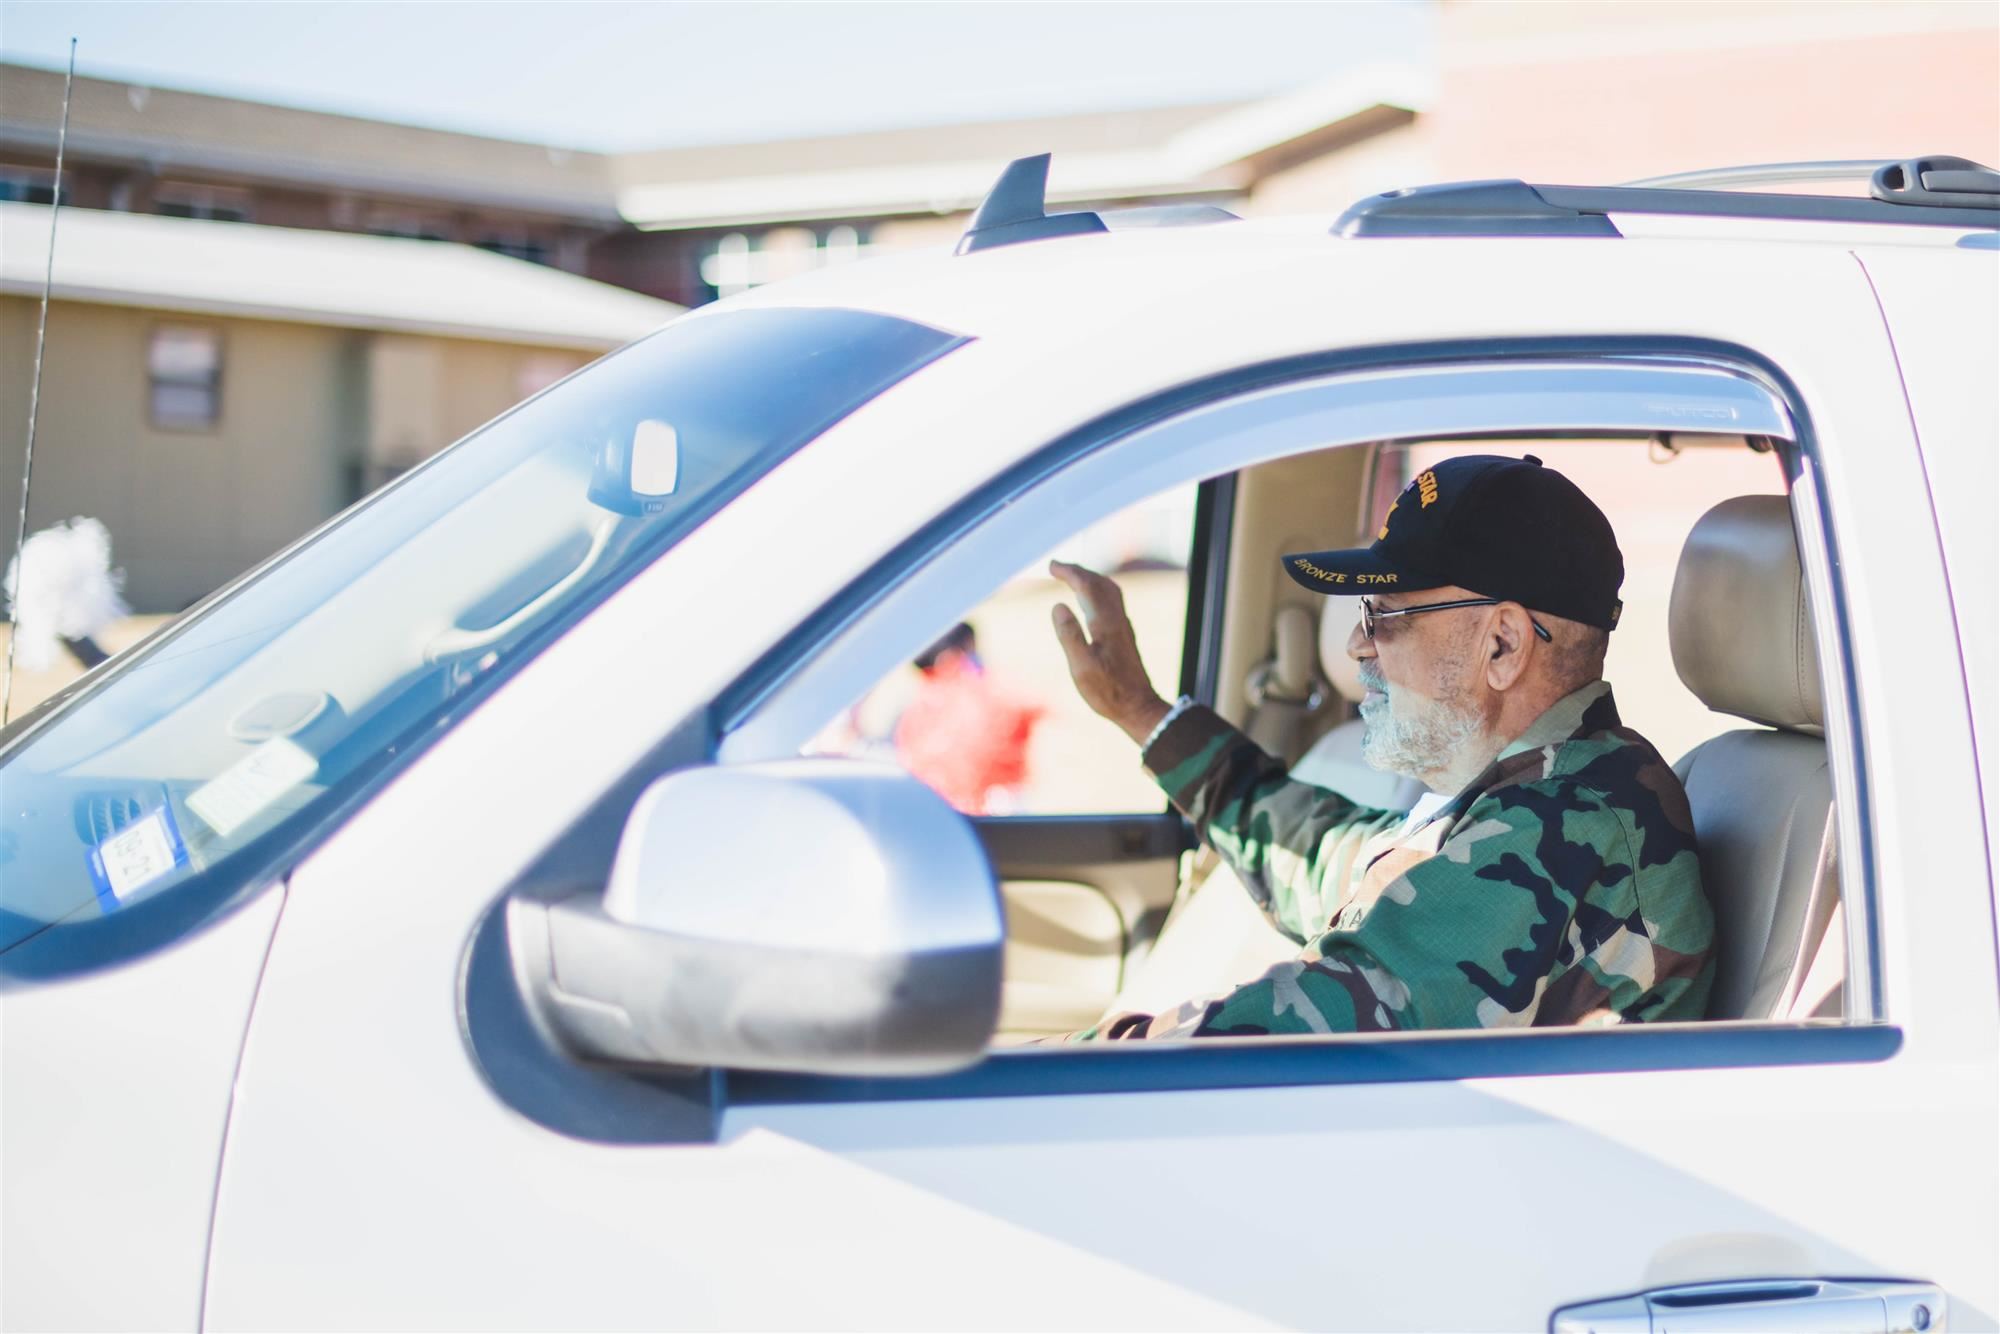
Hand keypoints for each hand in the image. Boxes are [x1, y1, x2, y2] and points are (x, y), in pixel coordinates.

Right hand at [1048, 560, 1170, 745]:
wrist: (1138, 707)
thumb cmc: (1108, 691)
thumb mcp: (1081, 667)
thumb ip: (1069, 635)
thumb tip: (1058, 605)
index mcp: (1105, 623)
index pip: (1087, 586)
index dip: (1070, 572)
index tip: (1052, 566)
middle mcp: (1117, 620)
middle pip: (1100, 584)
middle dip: (1079, 571)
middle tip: (1057, 567)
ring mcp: (1123, 627)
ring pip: (1110, 591)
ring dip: (1090, 579)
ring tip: (1073, 578)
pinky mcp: (1125, 636)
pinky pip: (1112, 602)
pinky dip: (1098, 591)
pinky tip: (1091, 602)